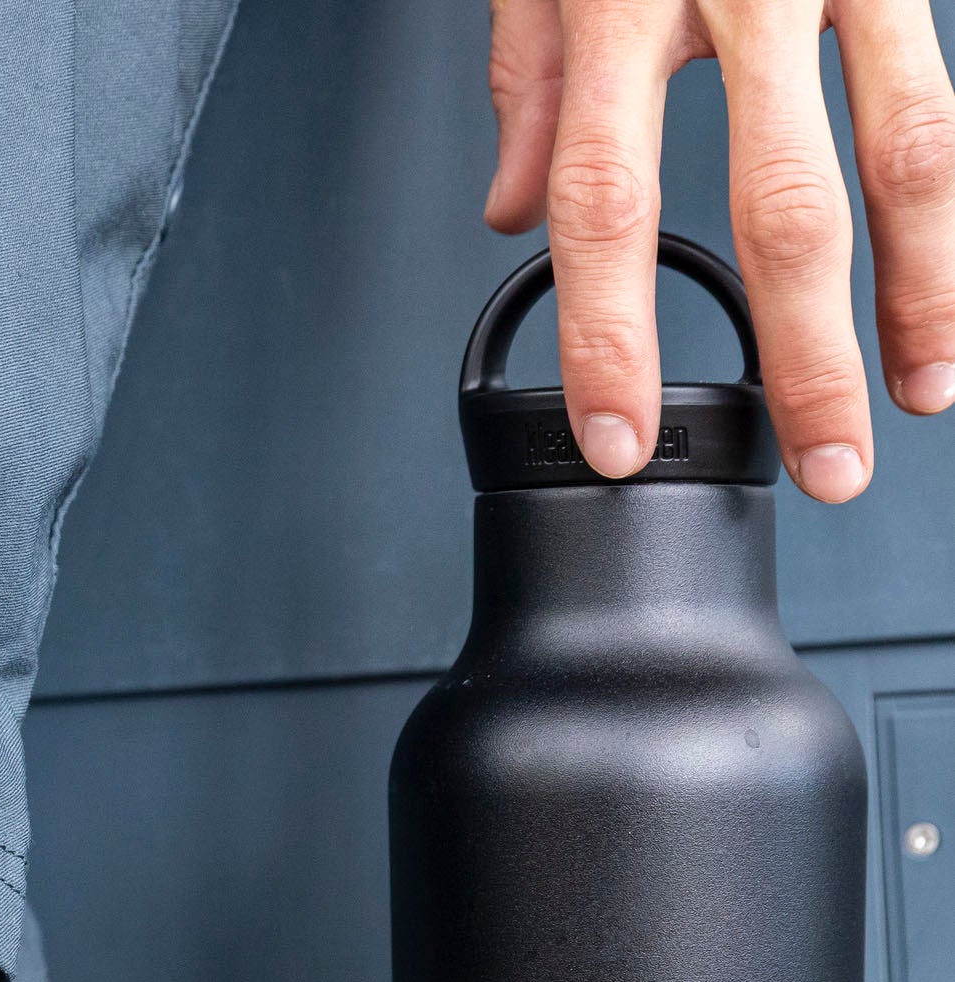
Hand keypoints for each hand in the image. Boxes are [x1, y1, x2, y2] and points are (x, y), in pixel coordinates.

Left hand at [486, 0, 954, 500]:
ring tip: (919, 389)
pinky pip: (954, 88)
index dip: (613, 335)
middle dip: (807, 355)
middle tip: (821, 462)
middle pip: (781, 206)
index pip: (605, 201)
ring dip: (921, 290)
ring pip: (907, 151)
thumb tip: (507, 214)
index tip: (620, 435)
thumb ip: (527, 82)